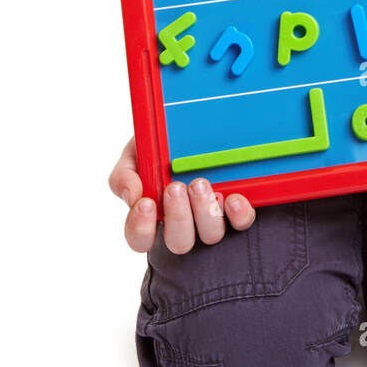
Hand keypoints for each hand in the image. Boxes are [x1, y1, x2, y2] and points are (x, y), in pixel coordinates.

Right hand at [109, 137, 255, 253]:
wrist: (197, 124)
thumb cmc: (162, 144)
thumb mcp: (137, 150)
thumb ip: (125, 173)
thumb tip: (133, 196)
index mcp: (153, 212)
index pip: (140, 238)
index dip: (141, 228)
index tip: (145, 203)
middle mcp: (184, 222)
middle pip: (179, 242)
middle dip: (177, 216)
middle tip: (175, 187)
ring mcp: (211, 218)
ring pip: (209, 235)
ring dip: (204, 212)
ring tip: (200, 183)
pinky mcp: (237, 210)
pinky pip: (241, 223)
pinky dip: (238, 214)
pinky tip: (233, 198)